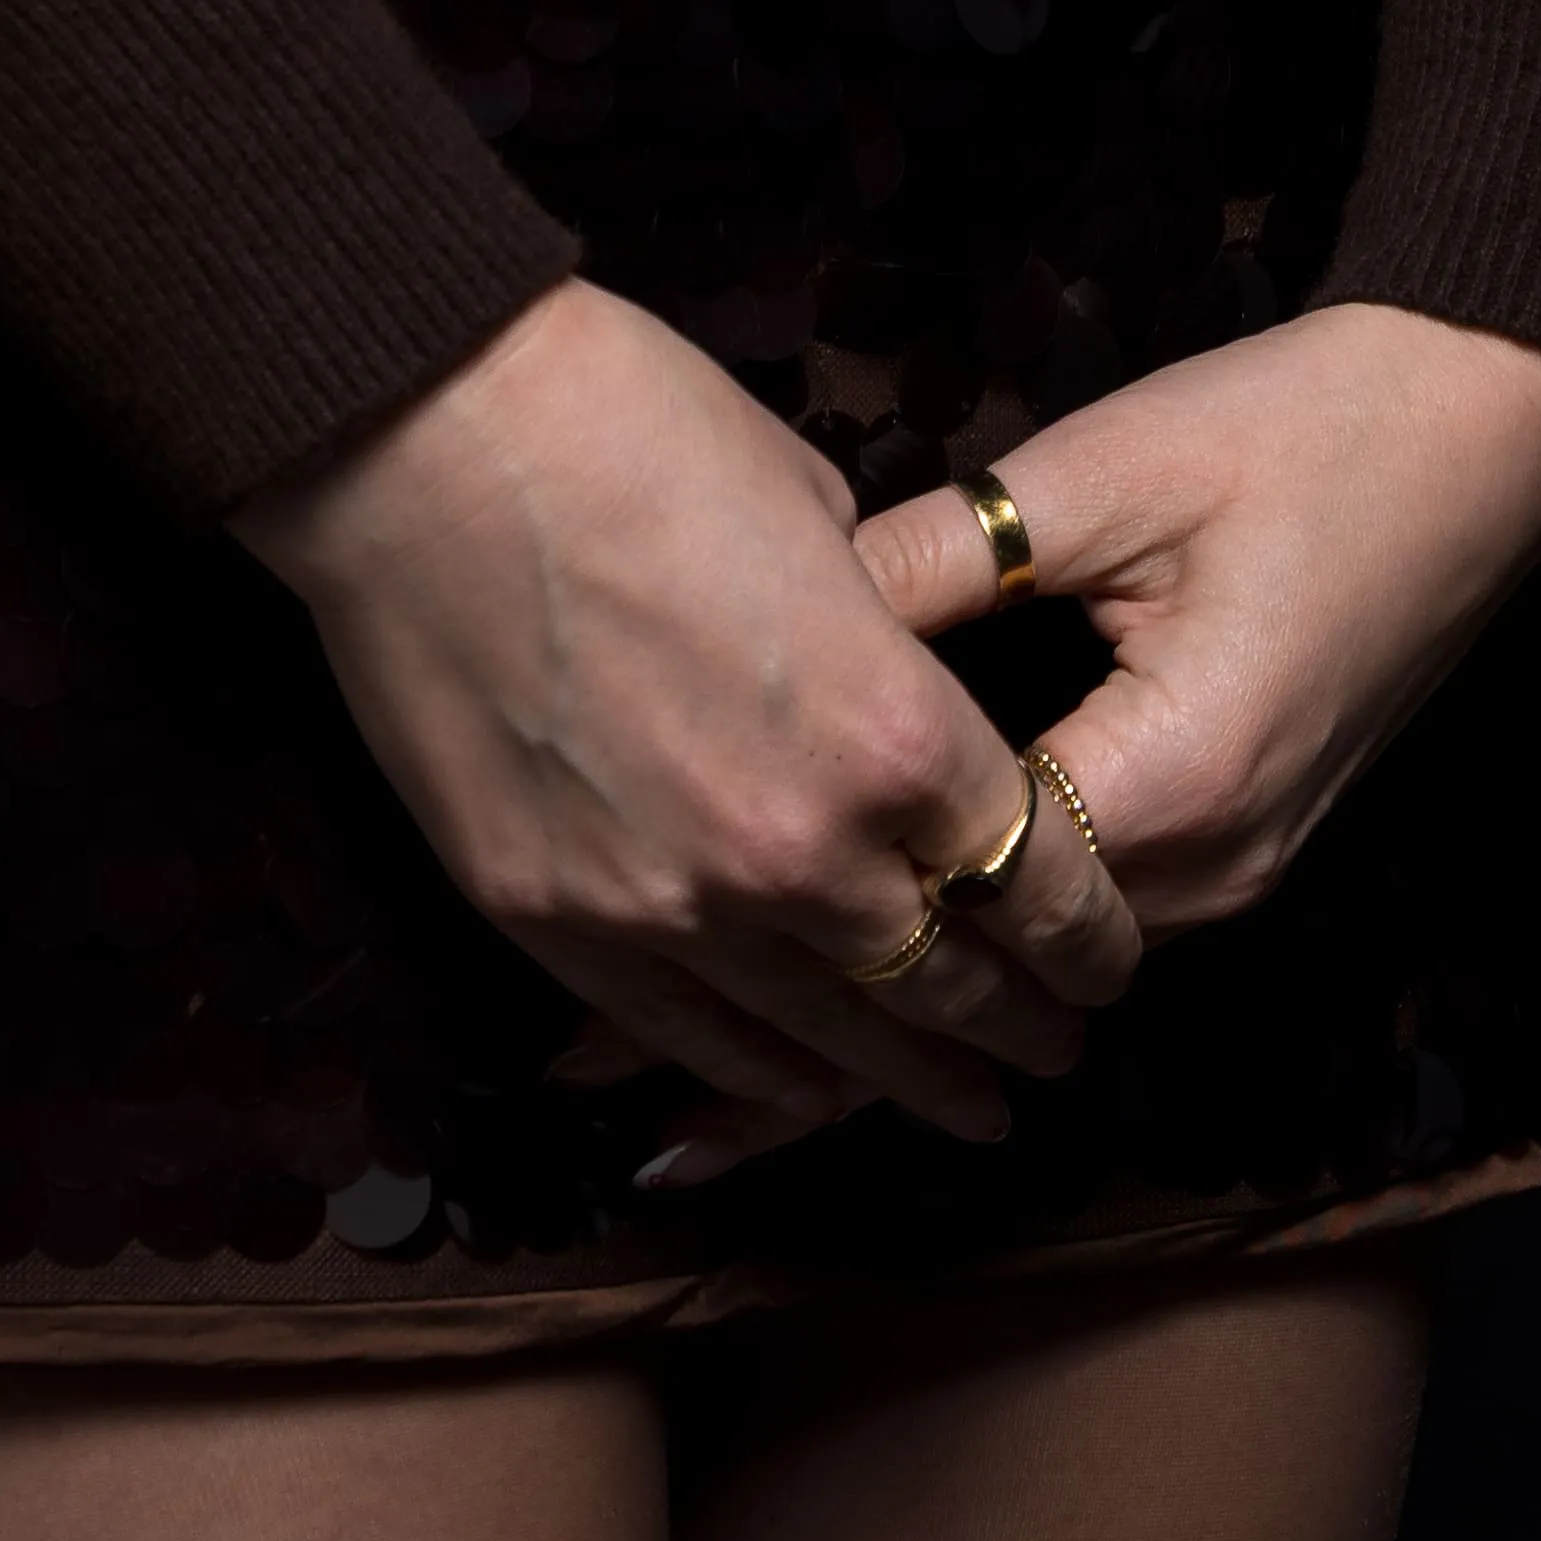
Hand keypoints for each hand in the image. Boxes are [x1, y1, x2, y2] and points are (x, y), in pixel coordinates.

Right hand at [231, 278, 1143, 1159]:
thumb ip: (873, 626)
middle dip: (1020, 1027)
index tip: (1111, 960)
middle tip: (1059, 1055)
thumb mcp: (815, 510)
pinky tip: (812, 1094)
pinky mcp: (559, 925)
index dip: (1090, 935)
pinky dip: (764, 1077)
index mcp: (894, 733)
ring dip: (912, 1081)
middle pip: (950, 983)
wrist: (429, 443)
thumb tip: (879, 656)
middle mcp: (803, 852)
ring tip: (969, 1111)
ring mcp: (674, 906)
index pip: (1038, 878)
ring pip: (830, 1040)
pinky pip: (691, 1037)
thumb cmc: (633, 428)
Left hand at [601, 296, 1540, 1186]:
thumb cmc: (1308, 427)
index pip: (943, 919)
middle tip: (611, 1093)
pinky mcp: (1241, 837)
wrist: (1490, 426)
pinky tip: (874, 969)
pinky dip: (967, 960)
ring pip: (1026, 990)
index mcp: (1172, 786)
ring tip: (697, 1071)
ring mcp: (1238, 870)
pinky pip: (1080, 935)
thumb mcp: (1107, 472)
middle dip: (800, 1050)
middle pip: (973, 1004)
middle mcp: (1211, 873)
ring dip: (877, 1017)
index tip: (622, 1028)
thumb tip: (771, 615)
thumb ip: (943, 559)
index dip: (774, 961)